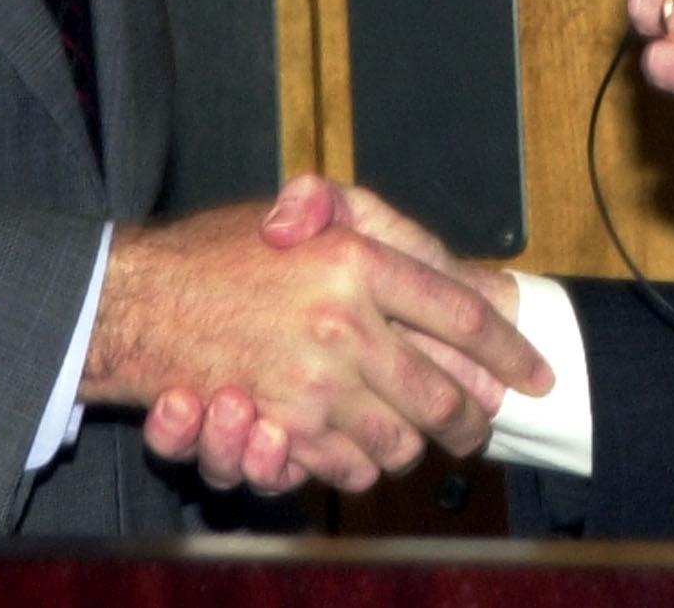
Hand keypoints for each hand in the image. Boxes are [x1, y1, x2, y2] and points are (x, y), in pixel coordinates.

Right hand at [97, 195, 545, 493]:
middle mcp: (344, 327)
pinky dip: (364, 465)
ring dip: (416, 443)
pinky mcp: (282, 430)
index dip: (509, 350)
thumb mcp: (295, 205)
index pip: (462, 315)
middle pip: (444, 395)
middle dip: (473, 417)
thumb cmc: (219, 251)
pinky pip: (350, 468)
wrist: (138, 302)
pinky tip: (361, 445)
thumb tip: (420, 253)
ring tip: (419, 433)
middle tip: (482, 421)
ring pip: (402, 441)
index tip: (535, 372)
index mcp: (357, 262)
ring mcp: (313, 386)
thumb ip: (360, 212)